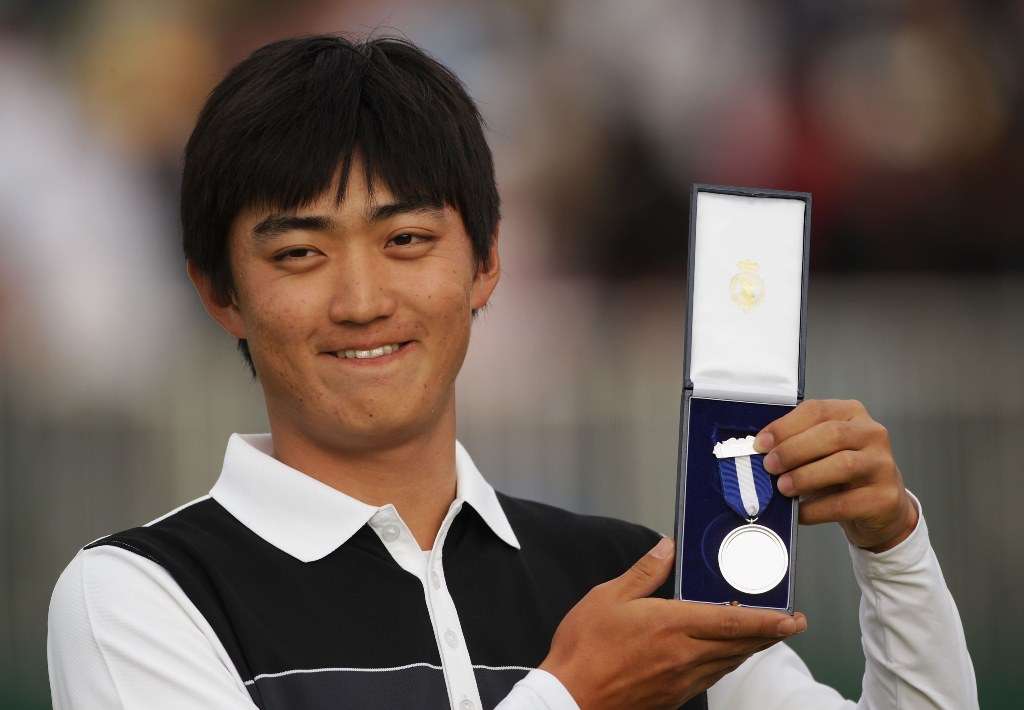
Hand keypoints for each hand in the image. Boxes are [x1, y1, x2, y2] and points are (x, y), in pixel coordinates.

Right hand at [539, 538, 806, 708]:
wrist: (570, 699)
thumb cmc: (584, 648)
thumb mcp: (607, 598)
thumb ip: (644, 573)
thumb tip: (667, 548)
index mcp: (672, 625)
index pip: (733, 621)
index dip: (768, 620)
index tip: (792, 617)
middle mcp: (685, 655)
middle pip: (740, 644)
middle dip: (770, 634)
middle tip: (792, 624)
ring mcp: (681, 680)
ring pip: (728, 662)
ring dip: (750, 648)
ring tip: (762, 634)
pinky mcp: (673, 696)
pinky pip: (710, 676)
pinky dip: (726, 662)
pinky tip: (722, 655)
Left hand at [754, 399, 917, 552]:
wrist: (880, 507)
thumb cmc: (842, 474)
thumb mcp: (821, 451)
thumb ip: (796, 445)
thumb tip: (761, 454)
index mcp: (852, 414)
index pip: (816, 410)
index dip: (785, 426)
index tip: (761, 444)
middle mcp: (872, 434)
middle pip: (831, 434)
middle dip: (793, 450)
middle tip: (769, 466)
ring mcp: (883, 465)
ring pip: (843, 464)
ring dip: (805, 476)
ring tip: (783, 488)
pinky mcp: (885, 497)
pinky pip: (845, 503)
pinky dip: (816, 509)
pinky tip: (800, 512)